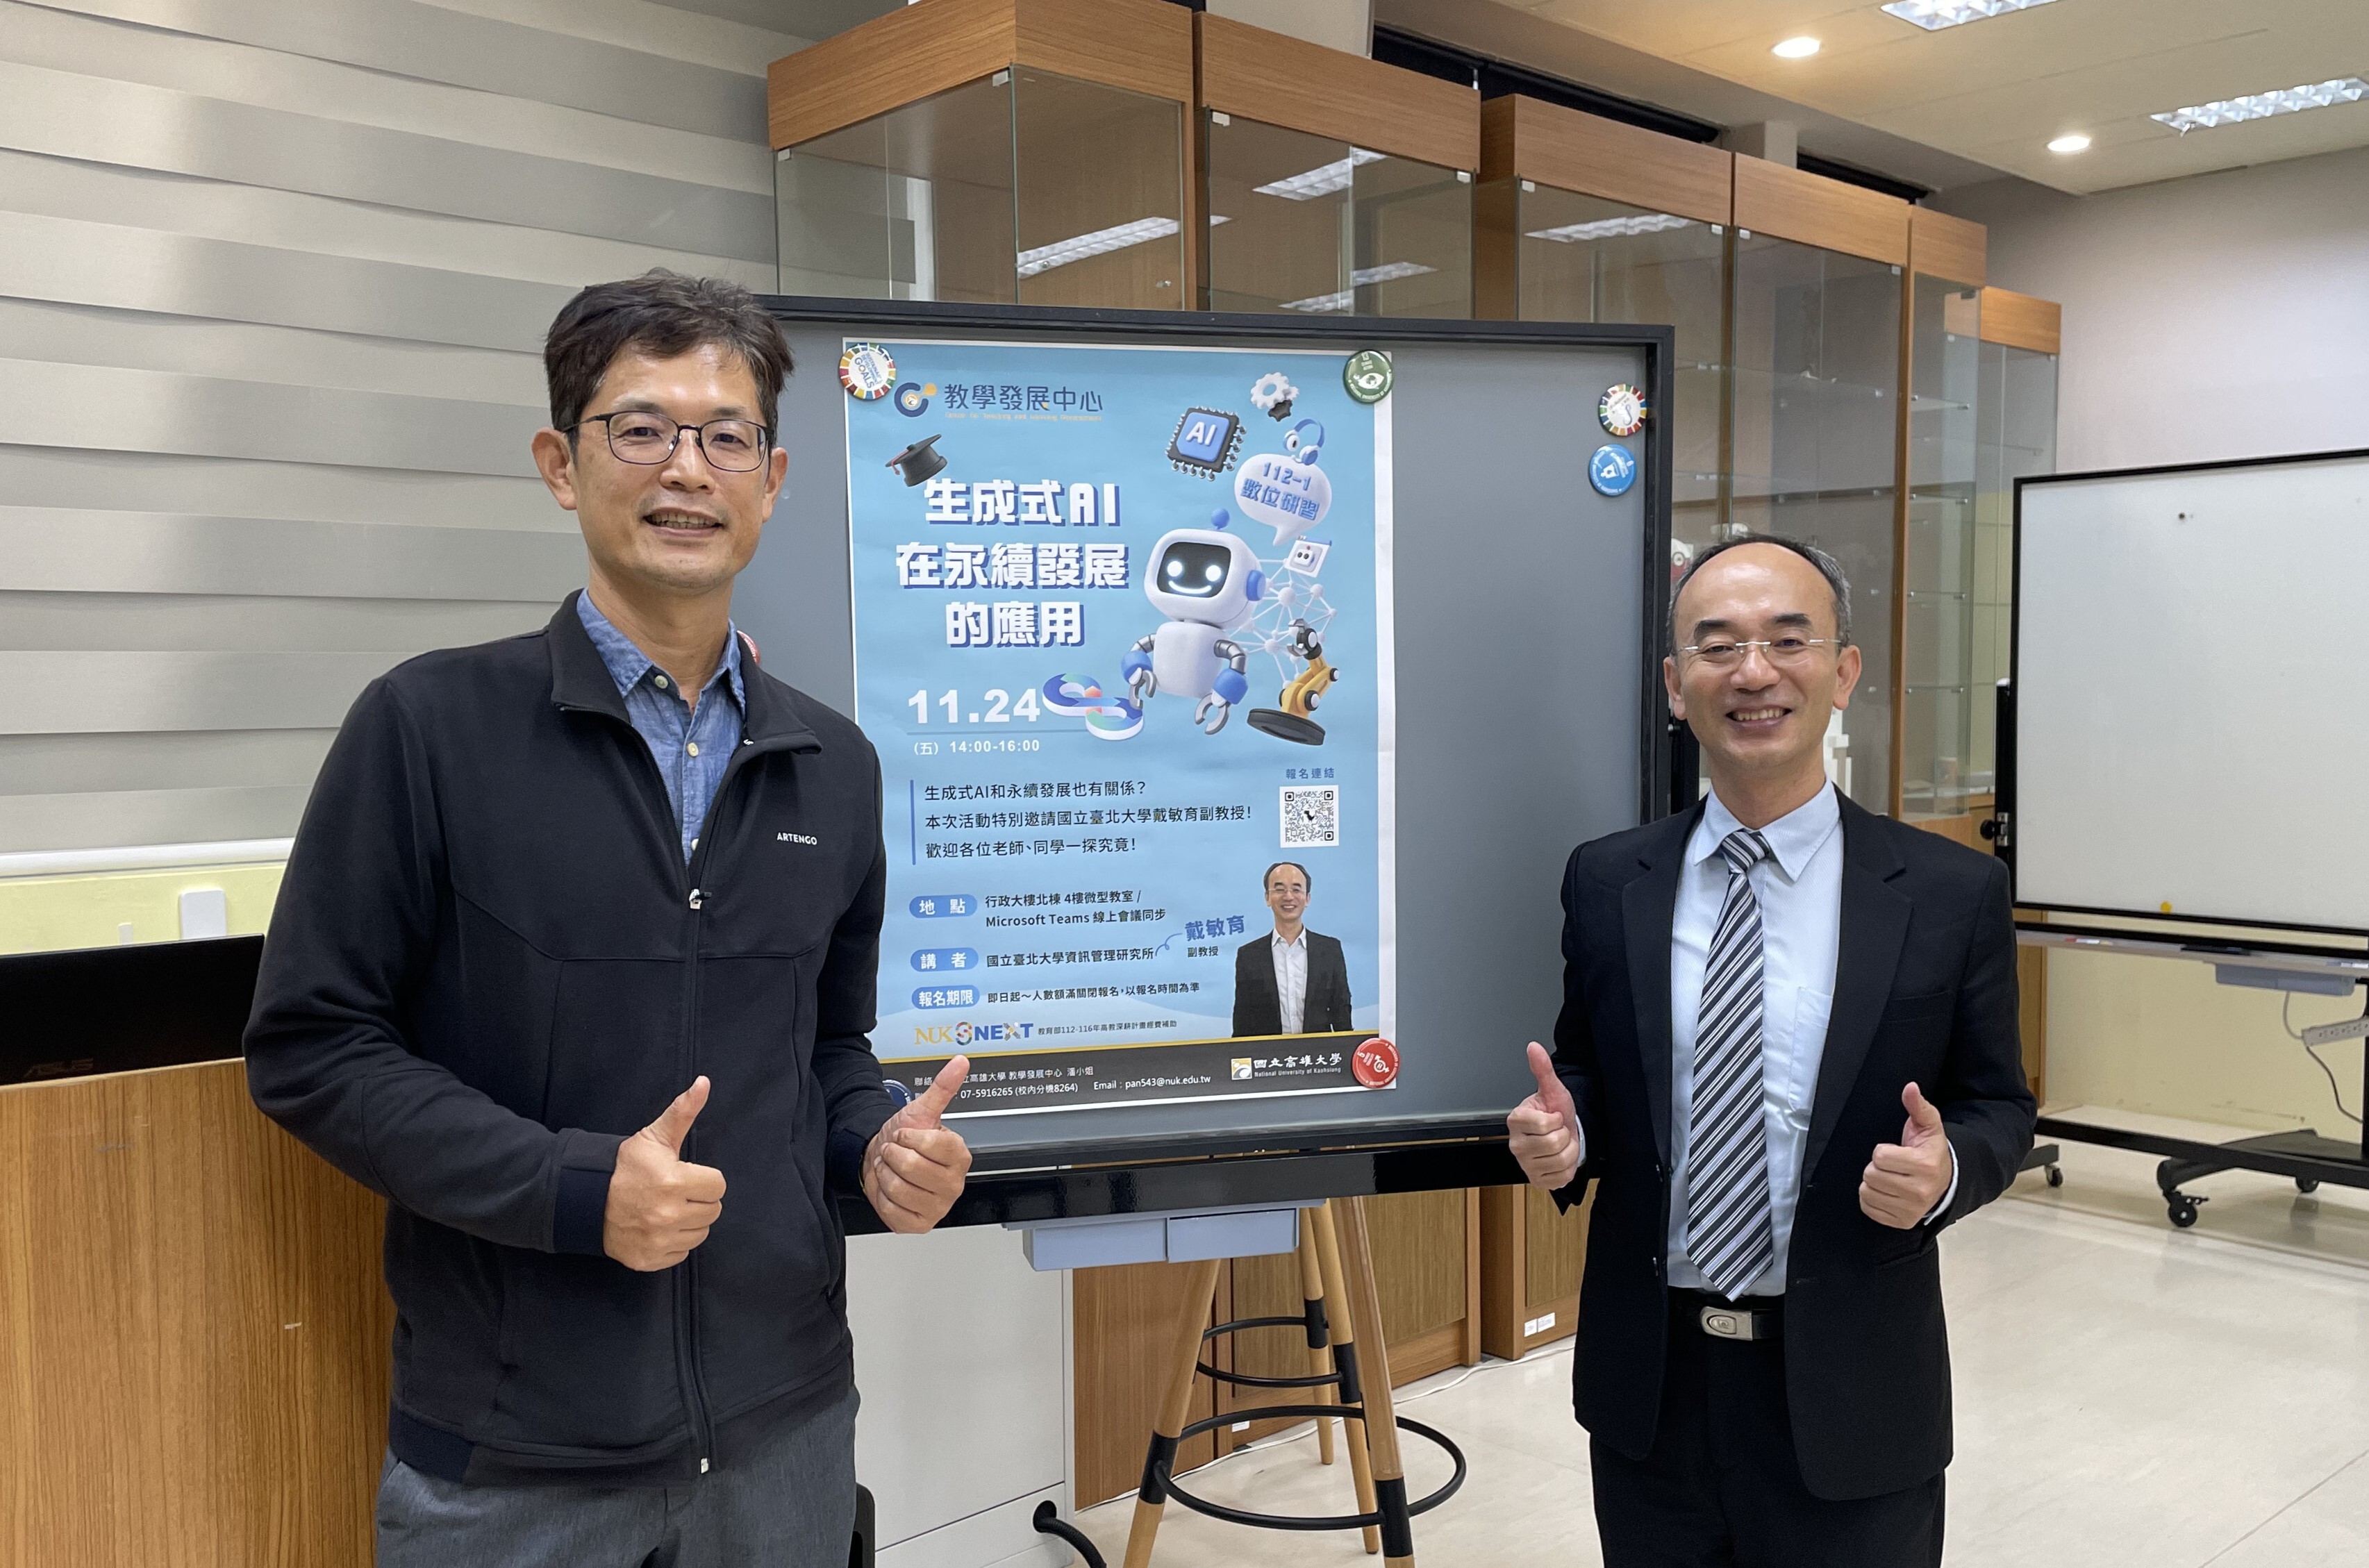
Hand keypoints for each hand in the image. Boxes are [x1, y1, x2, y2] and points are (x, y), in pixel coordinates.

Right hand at [604, 1077, 726, 1270]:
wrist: (586, 1199)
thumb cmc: (626, 1167)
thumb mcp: (654, 1136)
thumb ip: (683, 1111)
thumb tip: (704, 1083)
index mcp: (674, 1181)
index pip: (718, 1185)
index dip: (704, 1178)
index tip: (685, 1174)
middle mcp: (668, 1214)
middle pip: (713, 1210)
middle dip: (698, 1199)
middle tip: (675, 1191)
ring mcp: (658, 1240)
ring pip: (700, 1233)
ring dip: (689, 1222)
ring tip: (667, 1208)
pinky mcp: (649, 1260)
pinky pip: (682, 1254)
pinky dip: (674, 1242)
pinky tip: (658, 1227)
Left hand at [864, 1057, 973, 1234]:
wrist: (884, 1160)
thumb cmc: (904, 1139)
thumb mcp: (921, 1111)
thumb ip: (942, 1087)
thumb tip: (960, 1063)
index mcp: (959, 1156)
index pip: (931, 1145)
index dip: (909, 1137)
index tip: (906, 1135)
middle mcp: (953, 1184)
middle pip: (912, 1168)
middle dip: (894, 1155)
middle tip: (896, 1152)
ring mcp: (938, 1207)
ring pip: (899, 1189)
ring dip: (886, 1174)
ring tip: (892, 1168)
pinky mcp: (918, 1224)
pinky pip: (891, 1210)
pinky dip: (882, 1196)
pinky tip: (890, 1188)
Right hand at [1506, 1041, 1581, 1191]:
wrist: (1562, 1134)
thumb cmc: (1555, 1112)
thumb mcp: (1552, 1090)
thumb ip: (1542, 1069)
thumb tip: (1534, 1047)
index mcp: (1515, 1121)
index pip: (1542, 1124)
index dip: (1556, 1119)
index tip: (1553, 1116)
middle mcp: (1515, 1144)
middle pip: (1553, 1143)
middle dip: (1564, 1135)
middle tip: (1558, 1131)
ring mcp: (1525, 1164)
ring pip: (1560, 1160)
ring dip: (1569, 1151)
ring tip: (1561, 1143)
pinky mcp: (1537, 1180)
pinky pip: (1562, 1177)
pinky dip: (1568, 1168)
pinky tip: (1560, 1158)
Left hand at [1860, 1082, 1951, 1228]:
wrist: (1944, 1182)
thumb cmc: (1929, 1151)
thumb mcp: (1928, 1126)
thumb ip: (1918, 1106)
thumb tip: (1910, 1088)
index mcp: (1926, 1166)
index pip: (1880, 1156)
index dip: (1883, 1151)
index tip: (1897, 1152)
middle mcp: (1920, 1191)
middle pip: (1871, 1175)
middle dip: (1877, 1167)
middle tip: (1893, 1166)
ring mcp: (1911, 1210)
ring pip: (1867, 1191)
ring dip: (1873, 1183)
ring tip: (1890, 1178)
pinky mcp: (1901, 1222)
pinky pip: (1868, 1208)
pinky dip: (1872, 1198)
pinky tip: (1887, 1192)